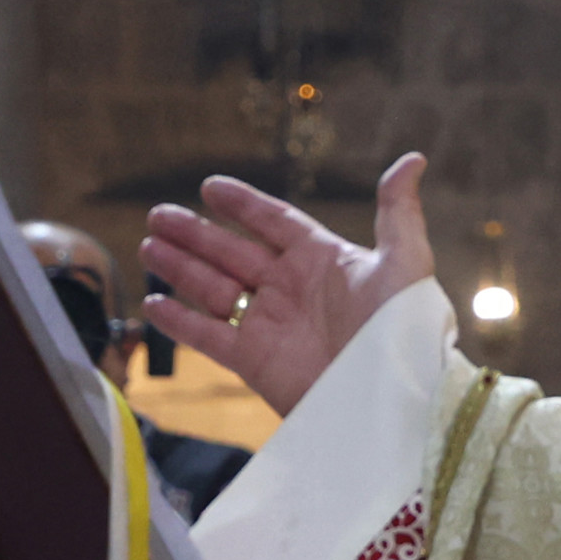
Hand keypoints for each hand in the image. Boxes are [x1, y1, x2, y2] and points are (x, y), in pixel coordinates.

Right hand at [138, 154, 433, 414]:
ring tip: (147, 246)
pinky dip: (180, 321)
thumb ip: (398, 211)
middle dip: (194, 234)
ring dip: (180, 268)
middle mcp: (292, 289)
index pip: (275, 222)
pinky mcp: (255, 362)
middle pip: (232, 252)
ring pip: (214, 288)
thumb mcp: (405, 263)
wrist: (391, 400)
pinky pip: (209, 336)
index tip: (210, 186)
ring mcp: (270, 325)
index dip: (243, 205)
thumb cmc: (404, 330)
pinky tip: (154, 303)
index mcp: (323, 260)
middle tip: (158, 215)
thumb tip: (413, 159)